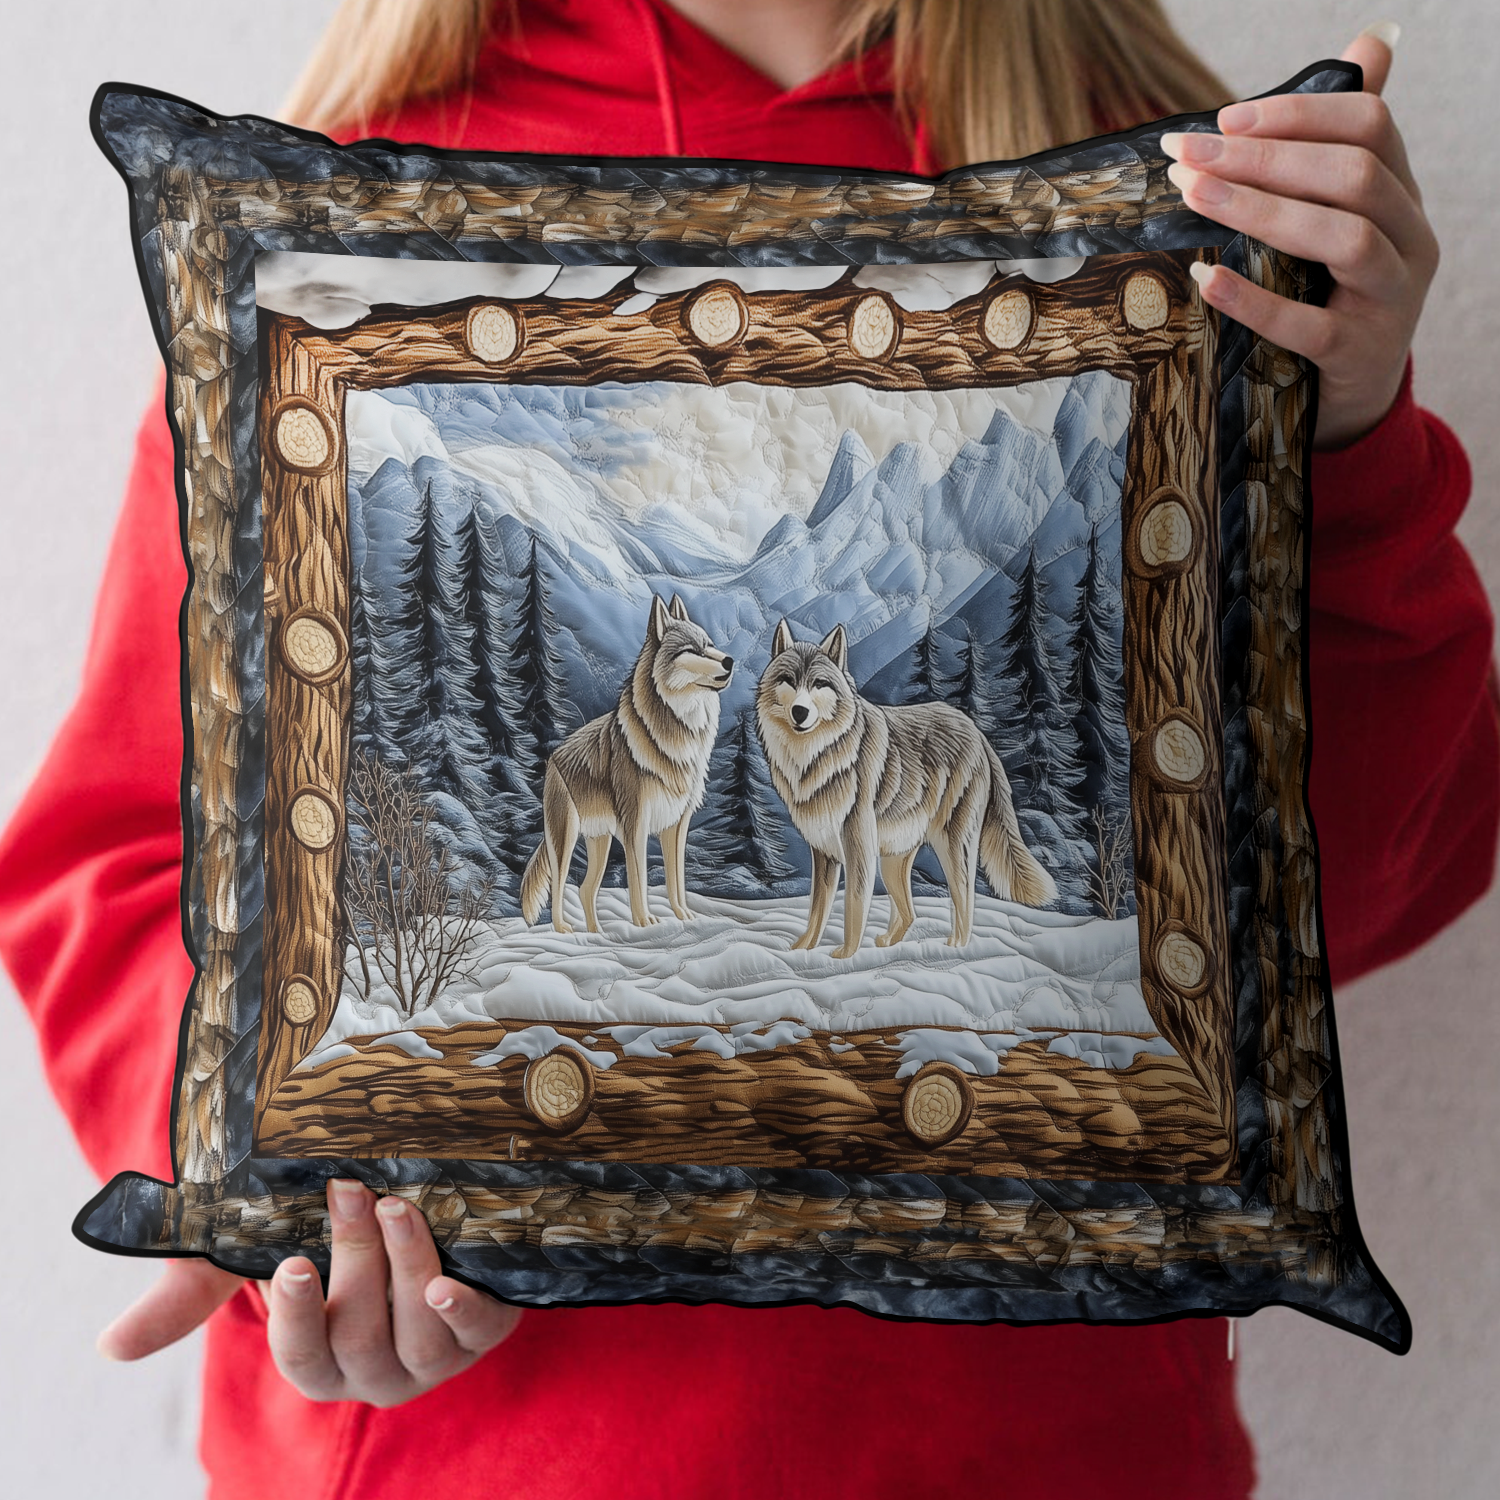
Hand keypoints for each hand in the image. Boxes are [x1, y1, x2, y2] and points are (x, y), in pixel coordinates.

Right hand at [98, 1179, 521, 1406]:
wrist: (399, 1199)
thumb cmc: (313, 1234)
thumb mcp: (247, 1253)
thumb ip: (187, 1294)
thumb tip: (109, 1349)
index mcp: (317, 1362)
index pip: (302, 1357)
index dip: (297, 1316)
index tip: (291, 1264)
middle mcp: (374, 1371)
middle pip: (360, 1333)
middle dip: (354, 1259)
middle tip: (350, 1193)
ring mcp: (432, 1356)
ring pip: (417, 1333)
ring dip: (407, 1266)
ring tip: (397, 1208)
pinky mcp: (482, 1329)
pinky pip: (480, 1334)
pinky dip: (467, 1311)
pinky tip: (451, 1284)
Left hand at [1161, 24, 1438, 449]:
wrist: (1351, 398)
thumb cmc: (1331, 298)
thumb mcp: (1336, 222)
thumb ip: (1335, 146)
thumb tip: (1366, 44)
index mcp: (1401, 197)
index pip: (1370, 126)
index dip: (1298, 115)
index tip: (1223, 120)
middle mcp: (1409, 239)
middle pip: (1353, 174)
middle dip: (1265, 157)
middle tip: (1188, 156)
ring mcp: (1390, 298)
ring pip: (1344, 238)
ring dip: (1262, 211)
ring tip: (1194, 196)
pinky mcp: (1358, 353)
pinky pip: (1308, 324)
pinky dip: (1254, 300)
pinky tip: (1204, 279)